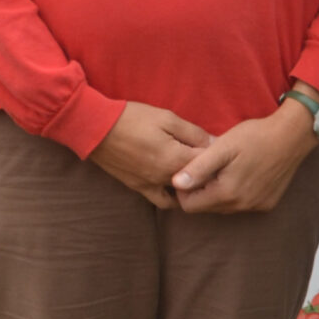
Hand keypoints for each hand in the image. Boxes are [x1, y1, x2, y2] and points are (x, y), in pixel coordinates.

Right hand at [89, 102, 211, 208]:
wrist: (95, 128)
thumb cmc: (133, 119)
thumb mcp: (168, 118)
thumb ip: (194, 133)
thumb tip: (214, 143)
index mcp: (176, 159)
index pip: (209, 164)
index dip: (219, 156)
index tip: (224, 149)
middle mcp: (165, 177)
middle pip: (198, 182)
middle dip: (210, 173)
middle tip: (215, 163)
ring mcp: (151, 185)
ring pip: (182, 196)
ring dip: (193, 189)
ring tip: (198, 177)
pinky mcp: (138, 187)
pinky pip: (161, 201)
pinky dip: (173, 197)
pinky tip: (179, 186)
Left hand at [170, 98, 318, 214]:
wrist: (293, 135)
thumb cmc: (255, 136)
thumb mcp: (222, 148)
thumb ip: (198, 168)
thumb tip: (175, 184)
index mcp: (227, 193)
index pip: (189, 206)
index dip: (184, 189)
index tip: (192, 170)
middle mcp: (242, 205)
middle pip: (207, 207)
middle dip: (202, 190)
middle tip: (210, 166)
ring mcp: (257, 206)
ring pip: (224, 207)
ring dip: (219, 191)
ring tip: (227, 168)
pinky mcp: (268, 203)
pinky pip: (242, 204)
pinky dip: (237, 193)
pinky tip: (244, 173)